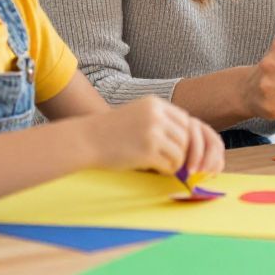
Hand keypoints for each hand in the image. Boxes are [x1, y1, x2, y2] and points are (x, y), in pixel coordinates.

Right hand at [86, 96, 224, 176]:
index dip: (184, 135)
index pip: (184, 120)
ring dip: (176, 162)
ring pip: (180, 152)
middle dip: (183, 150)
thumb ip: (159, 119)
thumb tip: (187, 135)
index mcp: (154, 104)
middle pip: (185, 136)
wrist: (87, 139)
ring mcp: (152, 133)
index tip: (178, 145)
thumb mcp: (137, 113)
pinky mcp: (147, 152)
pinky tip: (158, 170)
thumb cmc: (111, 130)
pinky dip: (167, 170)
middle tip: (175, 159)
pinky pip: (169, 164)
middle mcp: (156, 116)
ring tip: (165, 165)